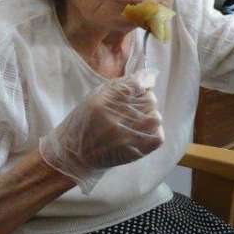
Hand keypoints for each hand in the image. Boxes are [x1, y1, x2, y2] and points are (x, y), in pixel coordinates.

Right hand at [39, 69, 163, 193]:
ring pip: (155, 117)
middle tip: (134, 106)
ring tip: (138, 119)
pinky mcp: (134, 152)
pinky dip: (154, 132)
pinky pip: (158, 137)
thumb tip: (146, 78)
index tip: (141, 86)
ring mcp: (127, 136)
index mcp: (103, 102)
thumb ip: (119, 86)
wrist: (76, 155)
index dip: (142, 83)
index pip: (136, 84)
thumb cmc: (84, 122)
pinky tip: (143, 131)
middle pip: (149, 99)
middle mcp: (116, 118)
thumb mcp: (94, 97)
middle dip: (144, 99)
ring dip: (150, 115)